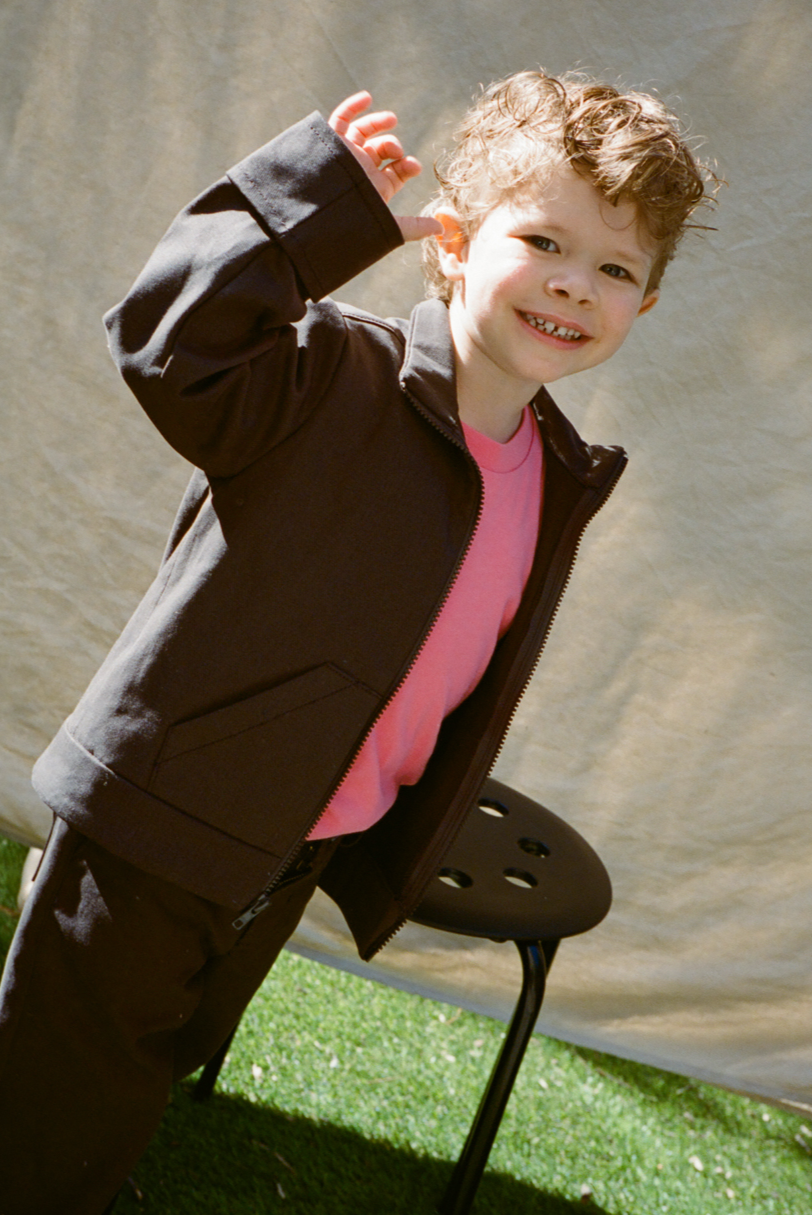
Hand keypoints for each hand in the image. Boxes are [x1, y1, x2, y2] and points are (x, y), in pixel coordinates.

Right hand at [328, 92, 442, 242]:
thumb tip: (441, 229)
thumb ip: (414, 226)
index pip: (396, 171)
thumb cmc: (352, 223)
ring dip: (379, 123)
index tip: (414, 166)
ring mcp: (346, 155)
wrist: (318, 217)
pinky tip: (367, 98)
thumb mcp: (387, 226)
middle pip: (381, 149)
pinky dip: (352, 107)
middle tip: (396, 151)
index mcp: (375, 189)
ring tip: (391, 119)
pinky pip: (340, 120)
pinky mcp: (331, 143)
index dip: (408, 165)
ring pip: (364, 132)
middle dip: (393, 146)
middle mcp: (361, 171)